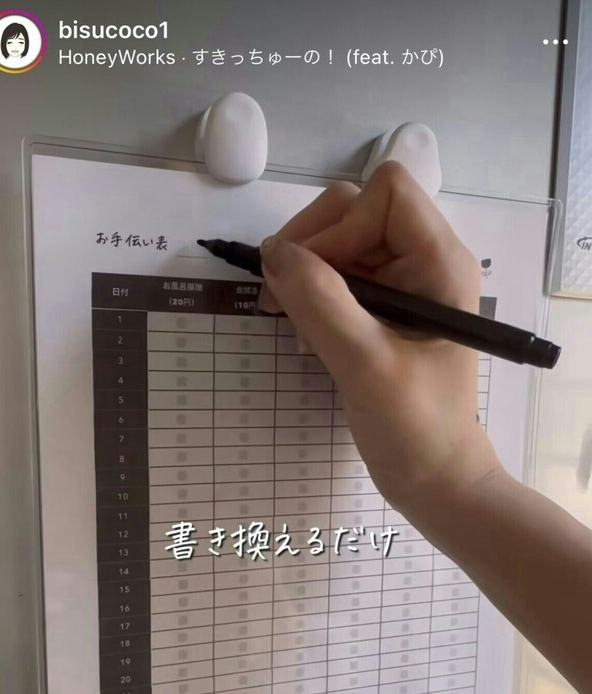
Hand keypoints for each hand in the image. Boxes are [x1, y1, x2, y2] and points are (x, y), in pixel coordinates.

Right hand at [257, 161, 502, 519]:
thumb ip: (321, 303)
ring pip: (339, 245)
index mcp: (439, 262)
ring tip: (295, 326)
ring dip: (306, 277)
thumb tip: (275, 253)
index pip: (385, 193)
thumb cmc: (415, 427)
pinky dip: (312, 298)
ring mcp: (403, 286)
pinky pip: (337, 279)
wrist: (435, 479)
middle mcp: (424, 261)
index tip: (312, 279)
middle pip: (354, 211)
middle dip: (312, 248)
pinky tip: (307, 336)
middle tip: (280, 298)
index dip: (340, 225)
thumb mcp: (366, 364)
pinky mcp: (383, 311)